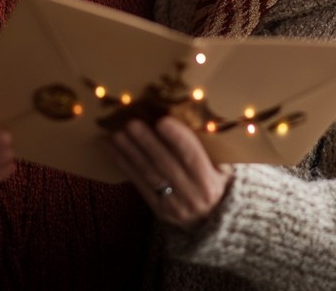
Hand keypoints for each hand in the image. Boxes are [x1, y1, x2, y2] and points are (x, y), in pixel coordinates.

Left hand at [107, 115, 232, 228]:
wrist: (213, 221)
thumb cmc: (218, 182)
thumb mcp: (224, 167)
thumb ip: (209, 148)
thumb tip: (190, 114)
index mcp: (211, 182)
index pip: (193, 158)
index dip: (178, 139)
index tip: (163, 121)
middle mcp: (193, 196)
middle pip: (166, 166)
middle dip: (147, 143)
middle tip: (131, 123)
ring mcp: (173, 205)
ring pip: (149, 175)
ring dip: (130, 152)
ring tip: (117, 133)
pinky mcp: (158, 209)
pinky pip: (139, 184)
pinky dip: (123, 163)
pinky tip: (110, 147)